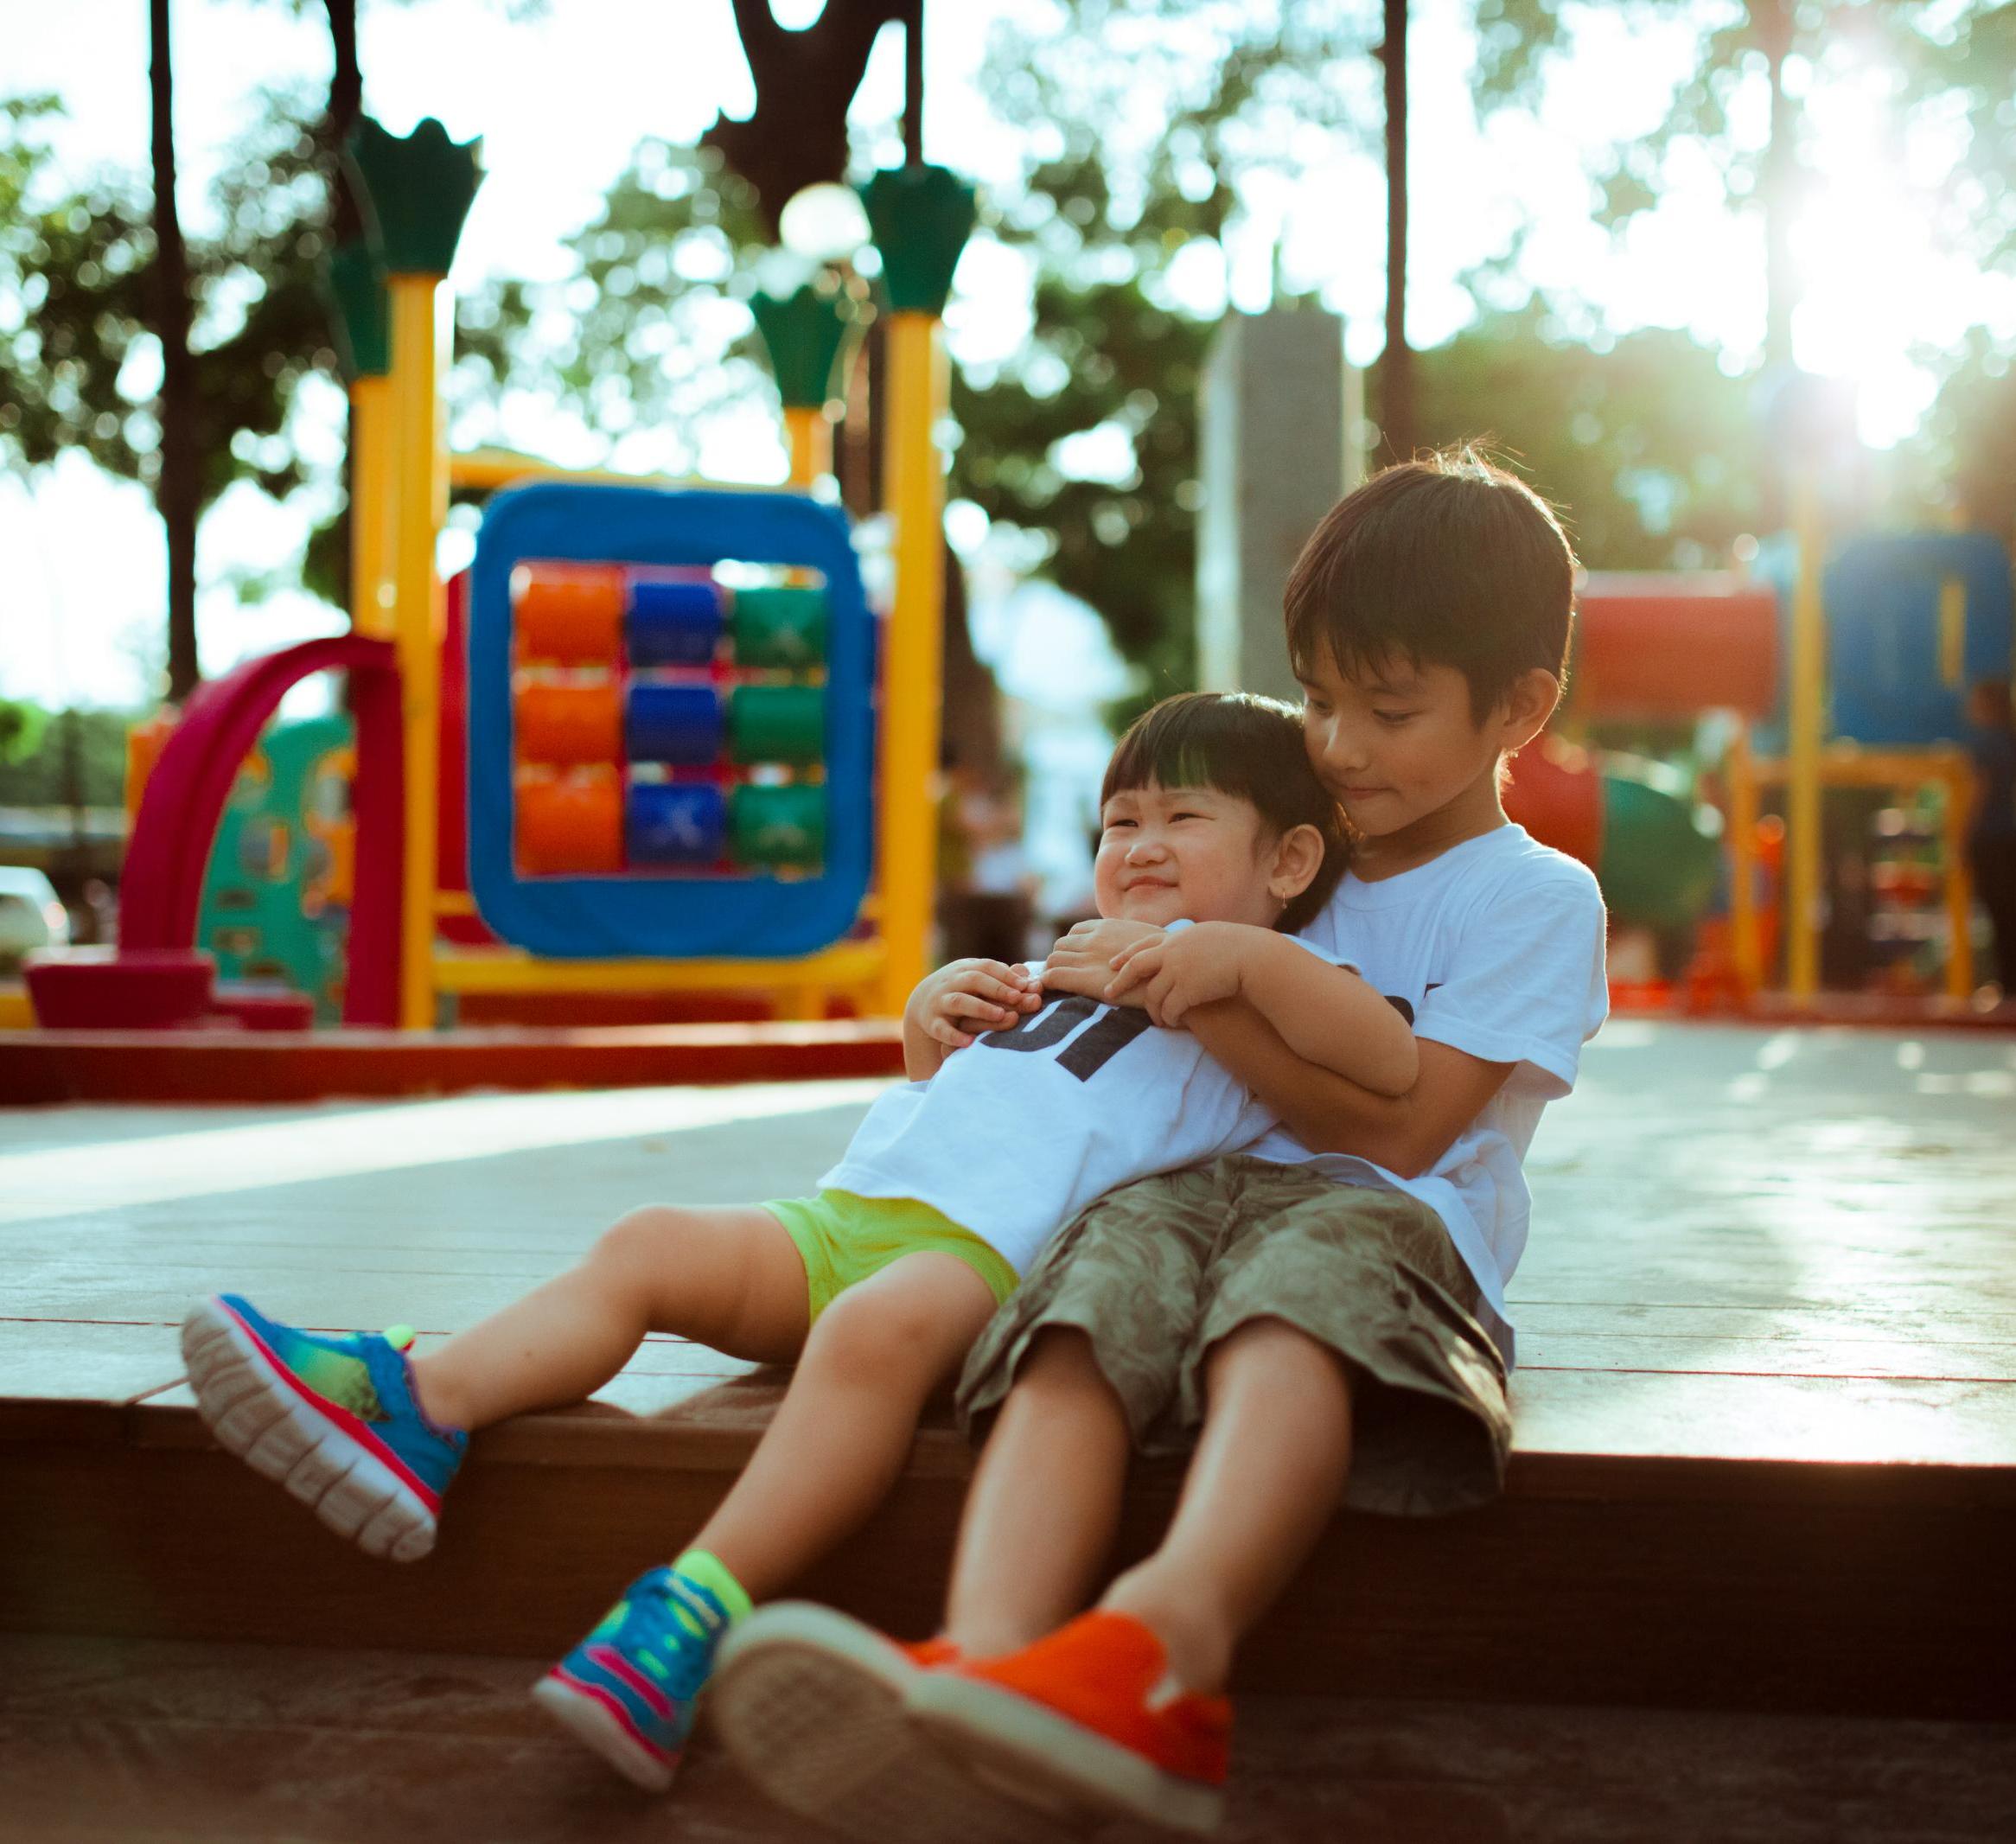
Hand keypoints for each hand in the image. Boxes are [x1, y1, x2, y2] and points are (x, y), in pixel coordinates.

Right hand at [908, 958, 1042, 1052]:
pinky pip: (941, 1029)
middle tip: (1017, 998)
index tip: (1025, 985)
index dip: (1006, 975)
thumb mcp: (980, 981)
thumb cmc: (965, 992)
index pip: (987, 967)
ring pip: (959, 1001)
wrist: (923, 1004)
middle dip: (997, 988)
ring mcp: (941, 1002)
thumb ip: (1004, 979)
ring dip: (980, 1007)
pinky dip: (955, 1036)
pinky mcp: (932, 1023)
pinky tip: (970, 1042)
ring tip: (1001, 1015)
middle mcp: (953, 982)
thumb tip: (1028, 974)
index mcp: (967, 969)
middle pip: (974, 979)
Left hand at [1044, 918, 1164, 1002]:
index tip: (1079, 960)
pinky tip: (1053, 991)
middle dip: (1061, 959)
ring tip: (1062, 986)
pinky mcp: (1086, 979)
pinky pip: (1053, 976)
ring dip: (1054, 971)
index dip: (1074, 947)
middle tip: (1068, 975)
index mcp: (1109, 927)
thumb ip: (1132, 940)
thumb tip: (1130, 946)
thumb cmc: (1169, 963)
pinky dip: (1048, 982)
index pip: (1076, 931)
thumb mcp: (1149, 940)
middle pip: (1061, 945)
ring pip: (1053, 959)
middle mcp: (1094, 939)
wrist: (1176, 977)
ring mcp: (1088, 957)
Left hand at [1106, 921, 1249, 1026]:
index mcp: (1178, 937)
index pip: (1144, 945)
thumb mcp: (1211, 937)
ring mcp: (1177, 970)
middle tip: (1109, 994)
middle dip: (1120, 981)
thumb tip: (1189, 947)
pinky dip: (1169, 1018)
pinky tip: (1172, 1023)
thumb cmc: (1241, 948)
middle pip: (1136, 967)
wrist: (1254, 957)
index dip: (1126, 955)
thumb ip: (1193, 943)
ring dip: (1154, 1011)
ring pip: (1153, 995)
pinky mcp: (1187, 990)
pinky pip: (1169, 1009)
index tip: (1113, 963)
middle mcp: (1172, 952)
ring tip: (1158, 1021)